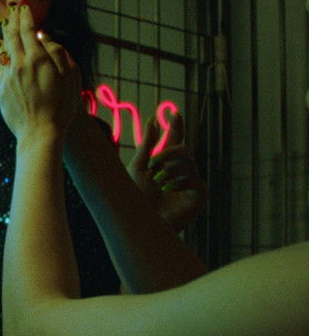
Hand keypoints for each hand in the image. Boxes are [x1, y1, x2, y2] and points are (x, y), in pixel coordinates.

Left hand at [0, 5, 80, 141]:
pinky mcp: (1, 90)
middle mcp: (20, 65)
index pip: (28, 30)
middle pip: (12, 36)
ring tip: (6, 25)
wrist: (40, 133)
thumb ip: (57, 53)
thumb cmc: (61, 108)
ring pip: (3, 50)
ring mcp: (8, 78)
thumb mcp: (70, 78)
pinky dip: (1, 54)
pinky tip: (2, 50)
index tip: (25, 8)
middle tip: (13, 11)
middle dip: (13, 21)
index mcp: (38, 60)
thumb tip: (44, 37)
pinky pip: (0, 66)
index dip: (26, 17)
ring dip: (5, 35)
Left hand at [127, 113, 206, 232]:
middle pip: (184, 150)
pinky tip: (167, 189)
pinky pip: (196, 180)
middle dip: (169, 153)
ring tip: (157, 182)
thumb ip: (148, 145)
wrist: (139, 221)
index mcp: (166, 164)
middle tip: (154, 163)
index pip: (175, 141)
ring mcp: (191, 185)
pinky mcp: (199, 198)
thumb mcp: (138, 167)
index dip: (176, 127)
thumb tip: (154, 120)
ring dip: (170, 170)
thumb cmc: (136, 198)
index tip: (175, 113)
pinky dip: (180, 182)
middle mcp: (180, 172)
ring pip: (189, 163)